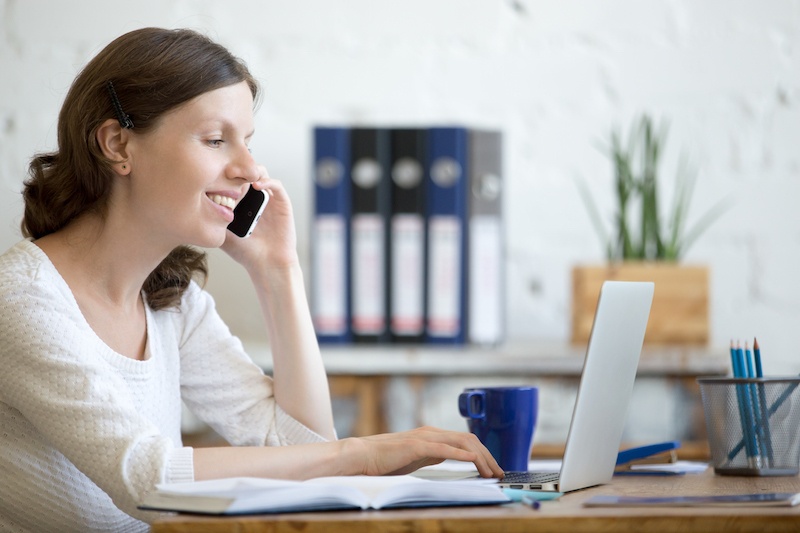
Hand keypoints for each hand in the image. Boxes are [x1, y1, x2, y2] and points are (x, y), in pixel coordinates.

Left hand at [221, 167, 298, 274]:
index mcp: (241, 202)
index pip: (232, 179)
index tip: (213, 174)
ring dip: (251, 172)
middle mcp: (255, 198)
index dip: (224, 174)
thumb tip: (192, 208)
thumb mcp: (222, 234)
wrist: (267, 264)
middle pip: (246, 172)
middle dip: (236, 169)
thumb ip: (213, 221)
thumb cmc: (246, 252)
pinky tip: (257, 187)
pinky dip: (267, 181)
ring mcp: (269, 199)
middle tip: (225, 170)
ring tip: (240, 177)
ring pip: (261, 173)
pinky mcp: (282, 202)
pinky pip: (276, 185)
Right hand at [345, 426, 503, 478]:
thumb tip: (449, 459)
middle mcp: (431, 433)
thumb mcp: (415, 458)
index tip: (494, 468)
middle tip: (499, 472)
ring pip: (461, 443)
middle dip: (488, 456)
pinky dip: (462, 454)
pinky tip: (473, 461)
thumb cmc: (385, 460)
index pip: (465, 441)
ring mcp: (424, 437)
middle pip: (469, 440)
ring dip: (480, 457)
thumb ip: (432, 455)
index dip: (483, 453)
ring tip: (491, 471)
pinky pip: (444, 449)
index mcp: (432, 436)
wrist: (362, 456)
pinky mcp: (416, 446)